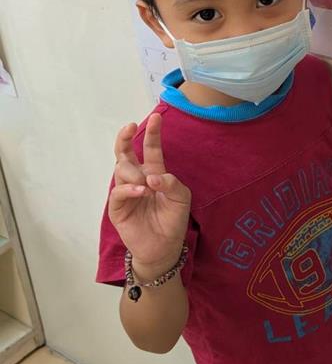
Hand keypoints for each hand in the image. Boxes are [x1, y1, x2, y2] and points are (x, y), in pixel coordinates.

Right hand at [109, 113, 190, 277]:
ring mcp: (126, 192)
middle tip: (130, 127)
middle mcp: (137, 179)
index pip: (151, 149)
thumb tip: (152, 177)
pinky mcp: (118, 207)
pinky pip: (118, 191)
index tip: (155, 116)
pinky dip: (128, 188)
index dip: (152, 133)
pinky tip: (140, 190)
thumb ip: (172, 183)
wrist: (164, 247)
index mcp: (154, 173)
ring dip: (133, 171)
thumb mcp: (181, 198)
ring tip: (145, 185)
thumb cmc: (173, 221)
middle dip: (125, 137)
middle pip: (125, 153)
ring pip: (121, 169)